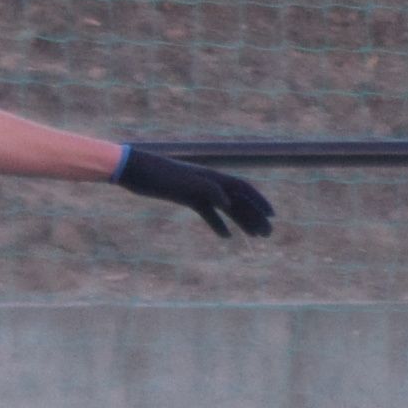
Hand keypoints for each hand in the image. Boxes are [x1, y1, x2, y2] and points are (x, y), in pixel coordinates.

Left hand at [111, 145, 275, 239]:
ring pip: (226, 208)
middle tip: (268, 235)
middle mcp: (209, 183)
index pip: (243, 189)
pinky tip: (226, 237)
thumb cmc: (158, 174)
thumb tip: (228, 202)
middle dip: (255, 216)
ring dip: (242, 222)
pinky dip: (217, 224)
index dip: (258, 202)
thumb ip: (208, 190)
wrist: (135, 170)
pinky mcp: (187, 198)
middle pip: (238, 201)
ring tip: (255, 237)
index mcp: (212, 177)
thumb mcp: (184, 183)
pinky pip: (208, 212)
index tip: (272, 216)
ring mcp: (199, 190)